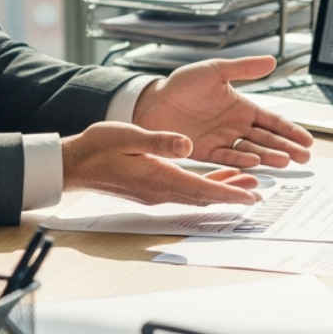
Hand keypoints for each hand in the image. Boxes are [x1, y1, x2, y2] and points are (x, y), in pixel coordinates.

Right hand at [61, 122, 264, 204]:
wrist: (75, 163)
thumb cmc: (98, 147)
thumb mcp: (130, 136)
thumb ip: (160, 141)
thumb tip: (187, 144)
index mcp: (157, 178)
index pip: (201, 189)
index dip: (228, 194)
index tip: (250, 197)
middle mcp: (159, 191)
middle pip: (203, 197)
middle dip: (232, 196)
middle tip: (257, 194)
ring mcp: (154, 193)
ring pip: (195, 195)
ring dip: (220, 192)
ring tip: (245, 186)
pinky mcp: (151, 189)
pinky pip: (184, 192)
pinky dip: (204, 188)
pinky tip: (215, 181)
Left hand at [132, 55, 313, 168]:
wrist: (151, 102)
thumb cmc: (182, 84)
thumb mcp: (215, 70)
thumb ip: (243, 68)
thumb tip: (272, 60)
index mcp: (241, 107)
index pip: (272, 121)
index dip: (291, 130)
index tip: (308, 140)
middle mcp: (235, 126)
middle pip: (268, 139)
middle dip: (288, 148)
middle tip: (305, 158)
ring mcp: (222, 140)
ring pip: (252, 151)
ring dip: (270, 156)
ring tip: (286, 161)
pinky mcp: (206, 152)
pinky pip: (228, 157)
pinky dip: (242, 161)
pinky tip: (256, 162)